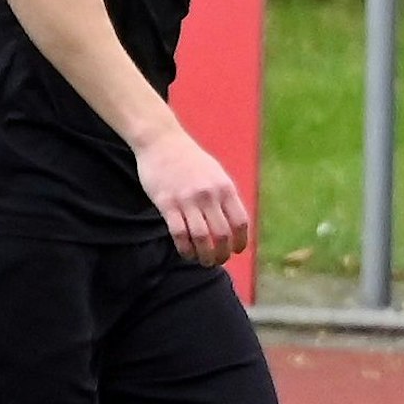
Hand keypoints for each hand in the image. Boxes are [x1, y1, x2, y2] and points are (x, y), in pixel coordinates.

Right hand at [136, 127, 248, 266]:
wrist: (162, 141)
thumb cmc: (190, 160)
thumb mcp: (216, 174)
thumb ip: (225, 197)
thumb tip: (235, 223)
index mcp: (225, 188)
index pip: (240, 222)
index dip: (241, 241)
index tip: (237, 251)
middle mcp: (209, 195)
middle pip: (222, 234)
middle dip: (222, 254)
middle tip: (218, 261)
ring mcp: (187, 200)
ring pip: (201, 238)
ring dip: (205, 256)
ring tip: (204, 262)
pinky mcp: (166, 203)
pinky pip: (179, 233)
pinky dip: (185, 249)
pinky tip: (187, 254)